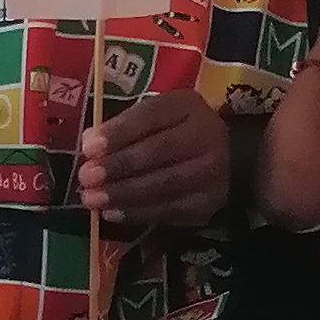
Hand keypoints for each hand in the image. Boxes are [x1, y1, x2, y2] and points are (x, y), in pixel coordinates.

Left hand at [77, 82, 230, 237]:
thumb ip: (126, 125)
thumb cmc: (180, 131)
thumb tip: (88, 141)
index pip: (150, 117)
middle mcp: (205, 136)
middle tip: (85, 177)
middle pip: (157, 152)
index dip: (119, 133)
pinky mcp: (206, 203)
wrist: (234, 158)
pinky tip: (113, 213)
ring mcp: (210, 172)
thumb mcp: (159, 115)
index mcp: (187, 107)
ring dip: (123, 194)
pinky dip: (137, 213)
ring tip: (92, 199)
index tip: (88, 148)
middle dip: (117, 167)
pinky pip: (168, 210)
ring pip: (162, 185)